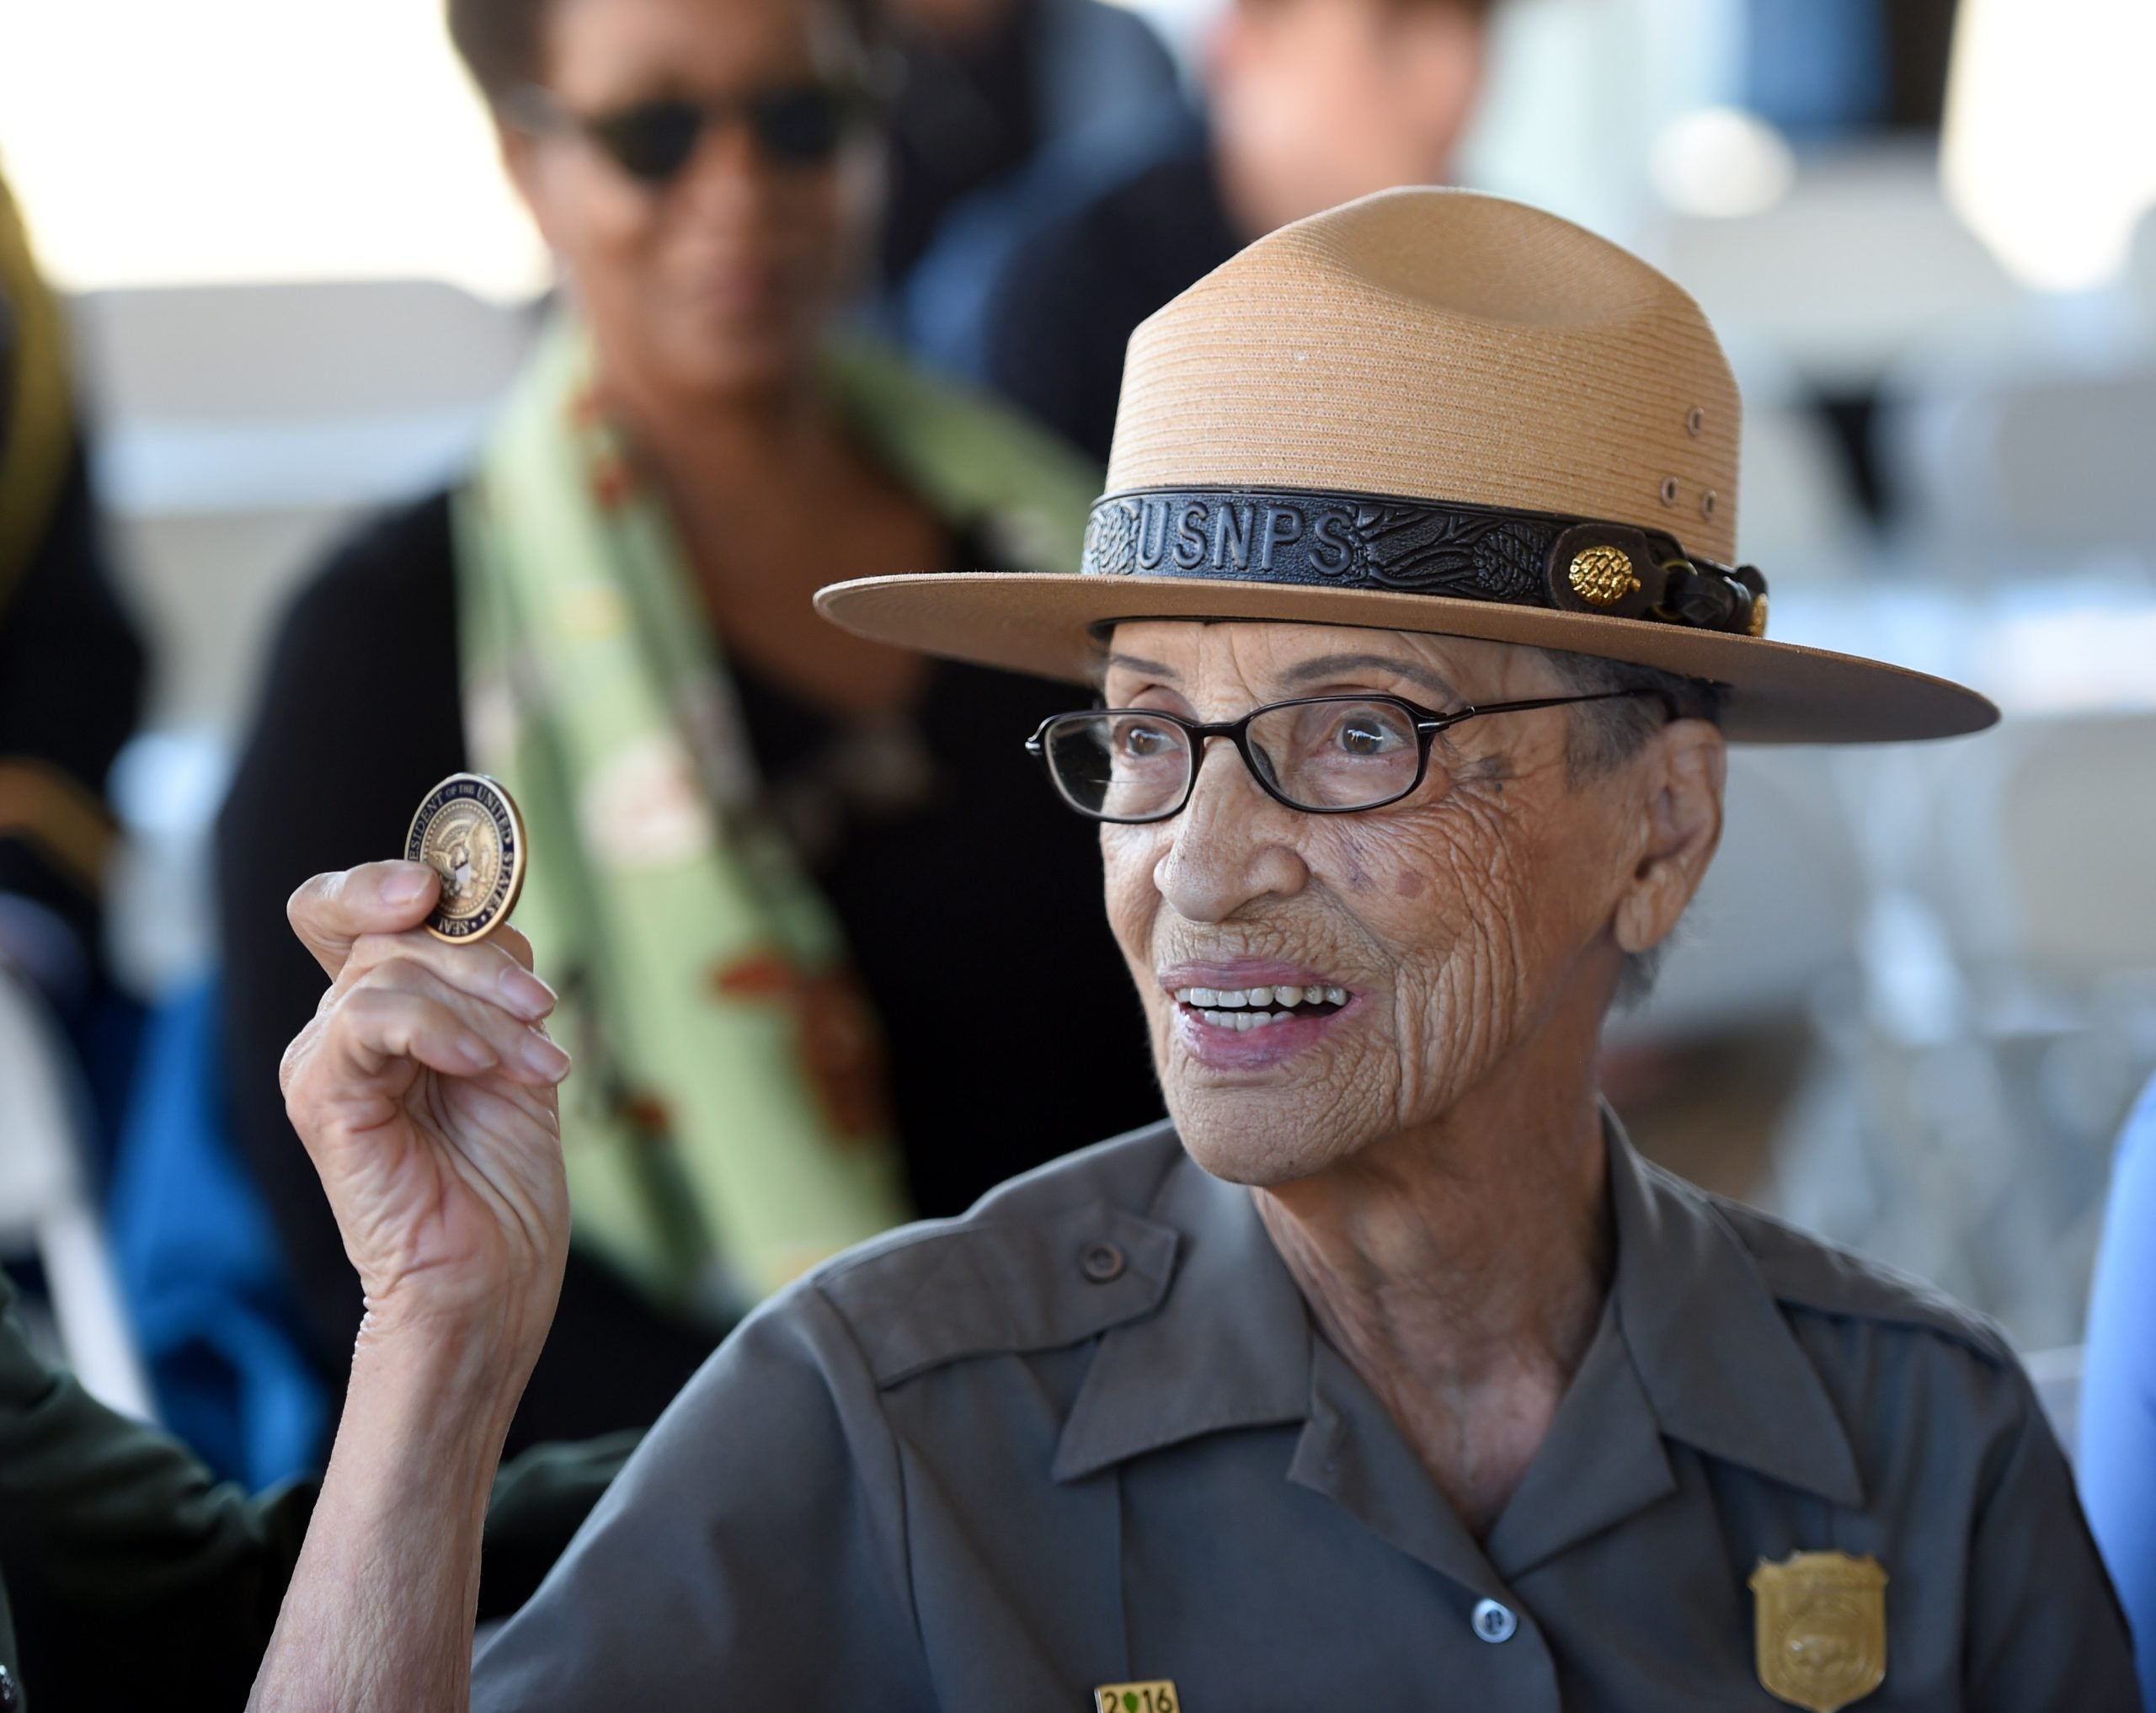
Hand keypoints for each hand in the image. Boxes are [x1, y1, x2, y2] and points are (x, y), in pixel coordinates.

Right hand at [280, 861, 570, 1370]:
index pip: (357, 906)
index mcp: (386, 1011)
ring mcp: (323, 1060)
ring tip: (540, 1066)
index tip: (454, 879)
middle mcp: (341, 1027)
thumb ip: (495, 983)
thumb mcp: (517, 1056)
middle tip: (539, 1005)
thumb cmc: (503, 1184)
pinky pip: (370, 1019)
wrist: (488, 1284)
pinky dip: (438, 1028)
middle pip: (390, 927)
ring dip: (487, 1008)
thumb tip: (491, 915)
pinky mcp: (320, 1097)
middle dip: (479, 953)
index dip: (393, 875)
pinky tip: (486, 1064)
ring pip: (395, 969)